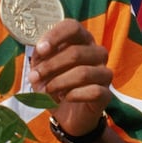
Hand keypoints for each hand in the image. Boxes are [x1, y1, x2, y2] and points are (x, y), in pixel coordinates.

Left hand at [29, 18, 113, 139]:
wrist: (67, 115)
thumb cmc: (55, 84)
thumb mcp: (42, 68)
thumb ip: (40, 57)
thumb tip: (39, 51)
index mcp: (81, 40)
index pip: (73, 27)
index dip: (56, 36)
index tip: (40, 50)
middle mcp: (96, 53)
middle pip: (76, 52)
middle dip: (50, 66)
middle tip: (34, 77)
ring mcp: (104, 73)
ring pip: (83, 73)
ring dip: (59, 82)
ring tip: (47, 90)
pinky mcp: (106, 93)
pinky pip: (94, 91)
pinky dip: (74, 95)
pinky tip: (64, 98)